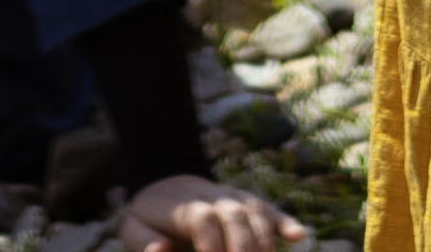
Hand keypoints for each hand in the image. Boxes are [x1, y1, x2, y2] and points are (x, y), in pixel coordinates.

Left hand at [115, 175, 305, 251]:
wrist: (164, 184)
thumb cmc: (148, 218)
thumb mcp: (133, 229)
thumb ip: (145, 242)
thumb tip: (162, 250)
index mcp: (182, 205)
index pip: (203, 219)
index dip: (210, 243)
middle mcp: (211, 196)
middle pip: (234, 214)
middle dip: (243, 246)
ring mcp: (232, 197)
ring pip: (254, 209)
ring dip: (264, 239)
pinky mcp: (246, 203)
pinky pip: (267, 208)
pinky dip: (283, 220)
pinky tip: (297, 236)